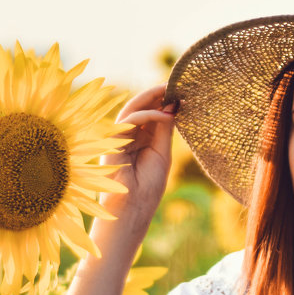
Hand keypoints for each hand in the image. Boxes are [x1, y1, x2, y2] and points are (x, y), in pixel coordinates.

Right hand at [99, 84, 177, 226]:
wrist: (132, 211)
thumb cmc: (148, 188)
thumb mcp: (162, 153)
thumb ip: (165, 130)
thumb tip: (173, 105)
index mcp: (139, 139)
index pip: (150, 113)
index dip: (163, 100)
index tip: (181, 90)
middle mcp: (127, 136)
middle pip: (140, 107)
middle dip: (157, 94)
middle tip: (175, 83)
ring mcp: (118, 139)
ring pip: (132, 109)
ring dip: (152, 98)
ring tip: (171, 90)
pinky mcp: (112, 144)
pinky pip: (128, 121)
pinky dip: (148, 115)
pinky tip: (166, 114)